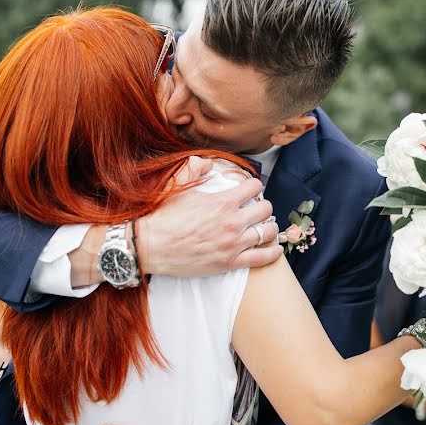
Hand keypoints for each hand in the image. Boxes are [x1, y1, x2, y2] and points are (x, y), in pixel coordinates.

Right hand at [136, 157, 281, 276]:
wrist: (149, 246)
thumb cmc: (163, 216)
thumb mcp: (178, 185)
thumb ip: (195, 168)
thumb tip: (206, 162)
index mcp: (223, 201)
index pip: (254, 187)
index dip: (253, 186)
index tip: (249, 190)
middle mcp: (232, 222)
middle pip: (265, 209)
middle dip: (262, 206)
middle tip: (256, 209)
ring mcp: (233, 244)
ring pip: (267, 233)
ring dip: (269, 227)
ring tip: (265, 226)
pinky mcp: (229, 263)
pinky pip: (262, 258)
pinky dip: (272, 252)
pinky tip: (276, 248)